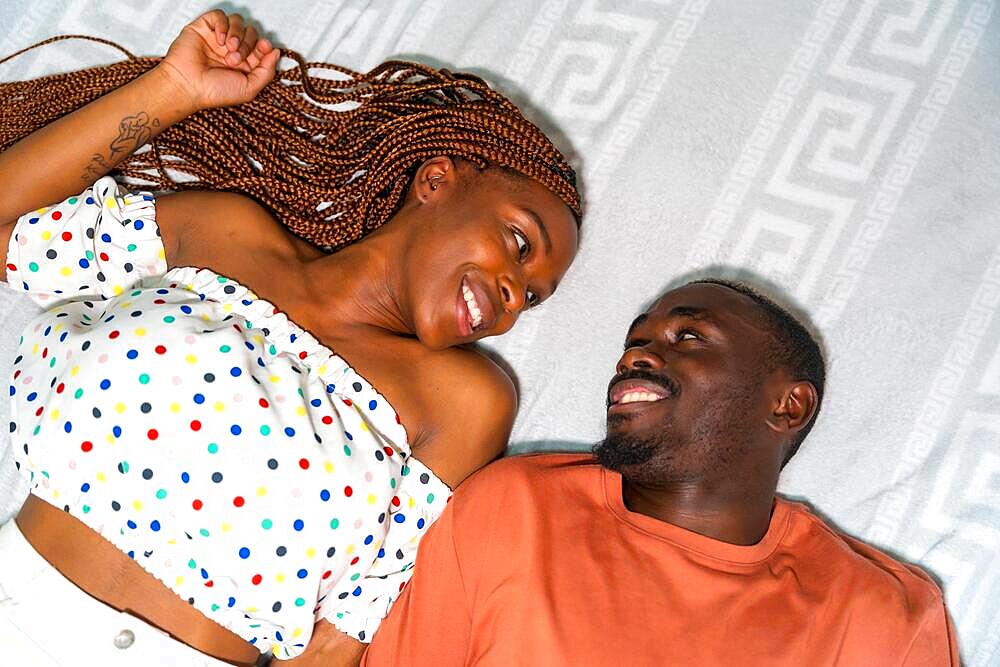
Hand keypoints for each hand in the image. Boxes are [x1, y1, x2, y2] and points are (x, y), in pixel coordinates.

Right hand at [158, 10, 279, 110]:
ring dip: (237, 34)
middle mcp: (233, 50)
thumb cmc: (214, 91)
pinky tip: (219, 40)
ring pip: (238, 22)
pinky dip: (223, 25)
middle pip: (251, 32)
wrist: (187, 85)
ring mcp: (219, 38)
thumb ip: (267, 71)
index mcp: (244, 64)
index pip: (261, 47)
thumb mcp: (249, 88)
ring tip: (228, 49)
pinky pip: (220, 16)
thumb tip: (276, 52)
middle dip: (248, 44)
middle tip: (236, 59)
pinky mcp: (204, 28)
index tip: (264, 47)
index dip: (265, 45)